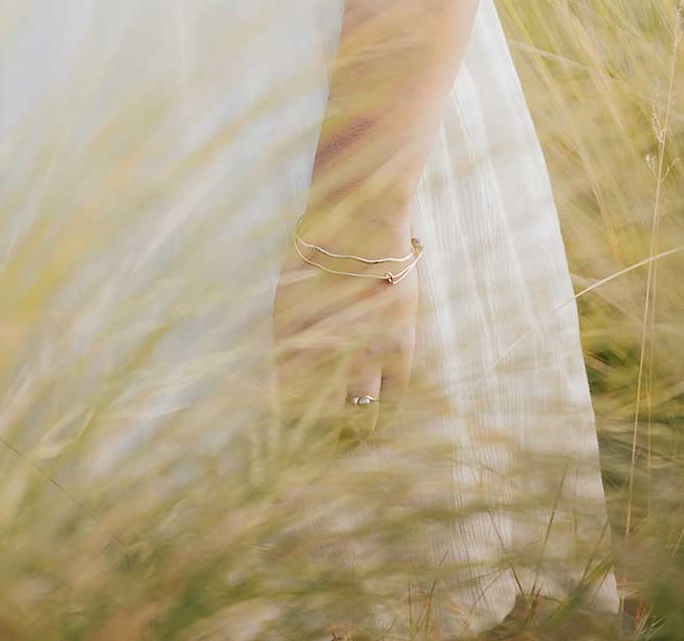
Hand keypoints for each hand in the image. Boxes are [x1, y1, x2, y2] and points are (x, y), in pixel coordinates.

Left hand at [270, 212, 418, 446]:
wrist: (361, 222)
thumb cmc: (319, 253)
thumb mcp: (289, 297)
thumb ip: (289, 342)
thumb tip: (286, 383)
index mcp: (289, 343)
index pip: (285, 407)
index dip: (286, 435)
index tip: (286, 452)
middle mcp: (324, 355)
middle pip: (320, 423)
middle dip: (317, 448)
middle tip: (318, 461)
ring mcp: (364, 353)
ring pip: (360, 419)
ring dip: (353, 438)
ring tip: (349, 446)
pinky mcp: (398, 348)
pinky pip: (393, 400)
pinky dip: (385, 417)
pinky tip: (378, 423)